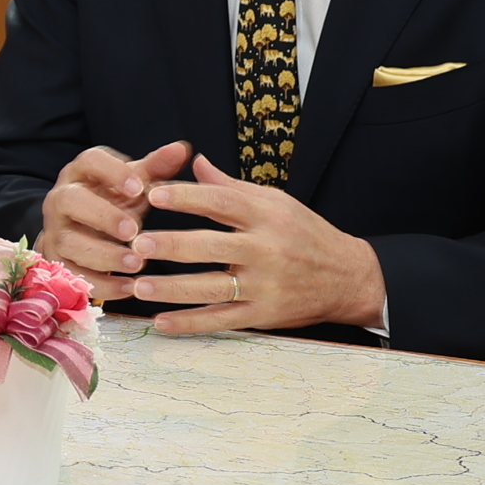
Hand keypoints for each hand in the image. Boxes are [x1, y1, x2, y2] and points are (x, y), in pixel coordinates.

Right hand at [37, 139, 192, 279]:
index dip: (113, 172)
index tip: (139, 187)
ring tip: (136, 263)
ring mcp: (55, 232)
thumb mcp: (132, 185)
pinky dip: (103, 284)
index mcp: (81, 173)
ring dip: (105, 255)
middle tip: (134, 230)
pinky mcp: (57, 262)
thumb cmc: (112, 202)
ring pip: (71, 243)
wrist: (79, 233)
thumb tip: (183, 149)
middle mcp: (61, 199)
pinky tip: (129, 288)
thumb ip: (155, 168)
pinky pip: (74, 275)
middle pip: (71, 202)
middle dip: (103, 216)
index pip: (90, 161)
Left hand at [128, 160, 387, 335]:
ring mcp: (264, 286)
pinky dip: (191, 323)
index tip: (154, 194)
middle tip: (136, 244)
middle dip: (173, 246)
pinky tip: (161, 322)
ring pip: (212, 288)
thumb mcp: (276, 202)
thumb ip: (231, 187)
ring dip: (172, 289)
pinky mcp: (264, 315)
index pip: (222, 202)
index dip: (187, 197)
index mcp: (267, 215)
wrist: (348, 277)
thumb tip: (196, 161)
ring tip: (139, 285)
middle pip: (213, 246)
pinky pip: (222, 320)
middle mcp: (265, 249)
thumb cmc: (306, 234)